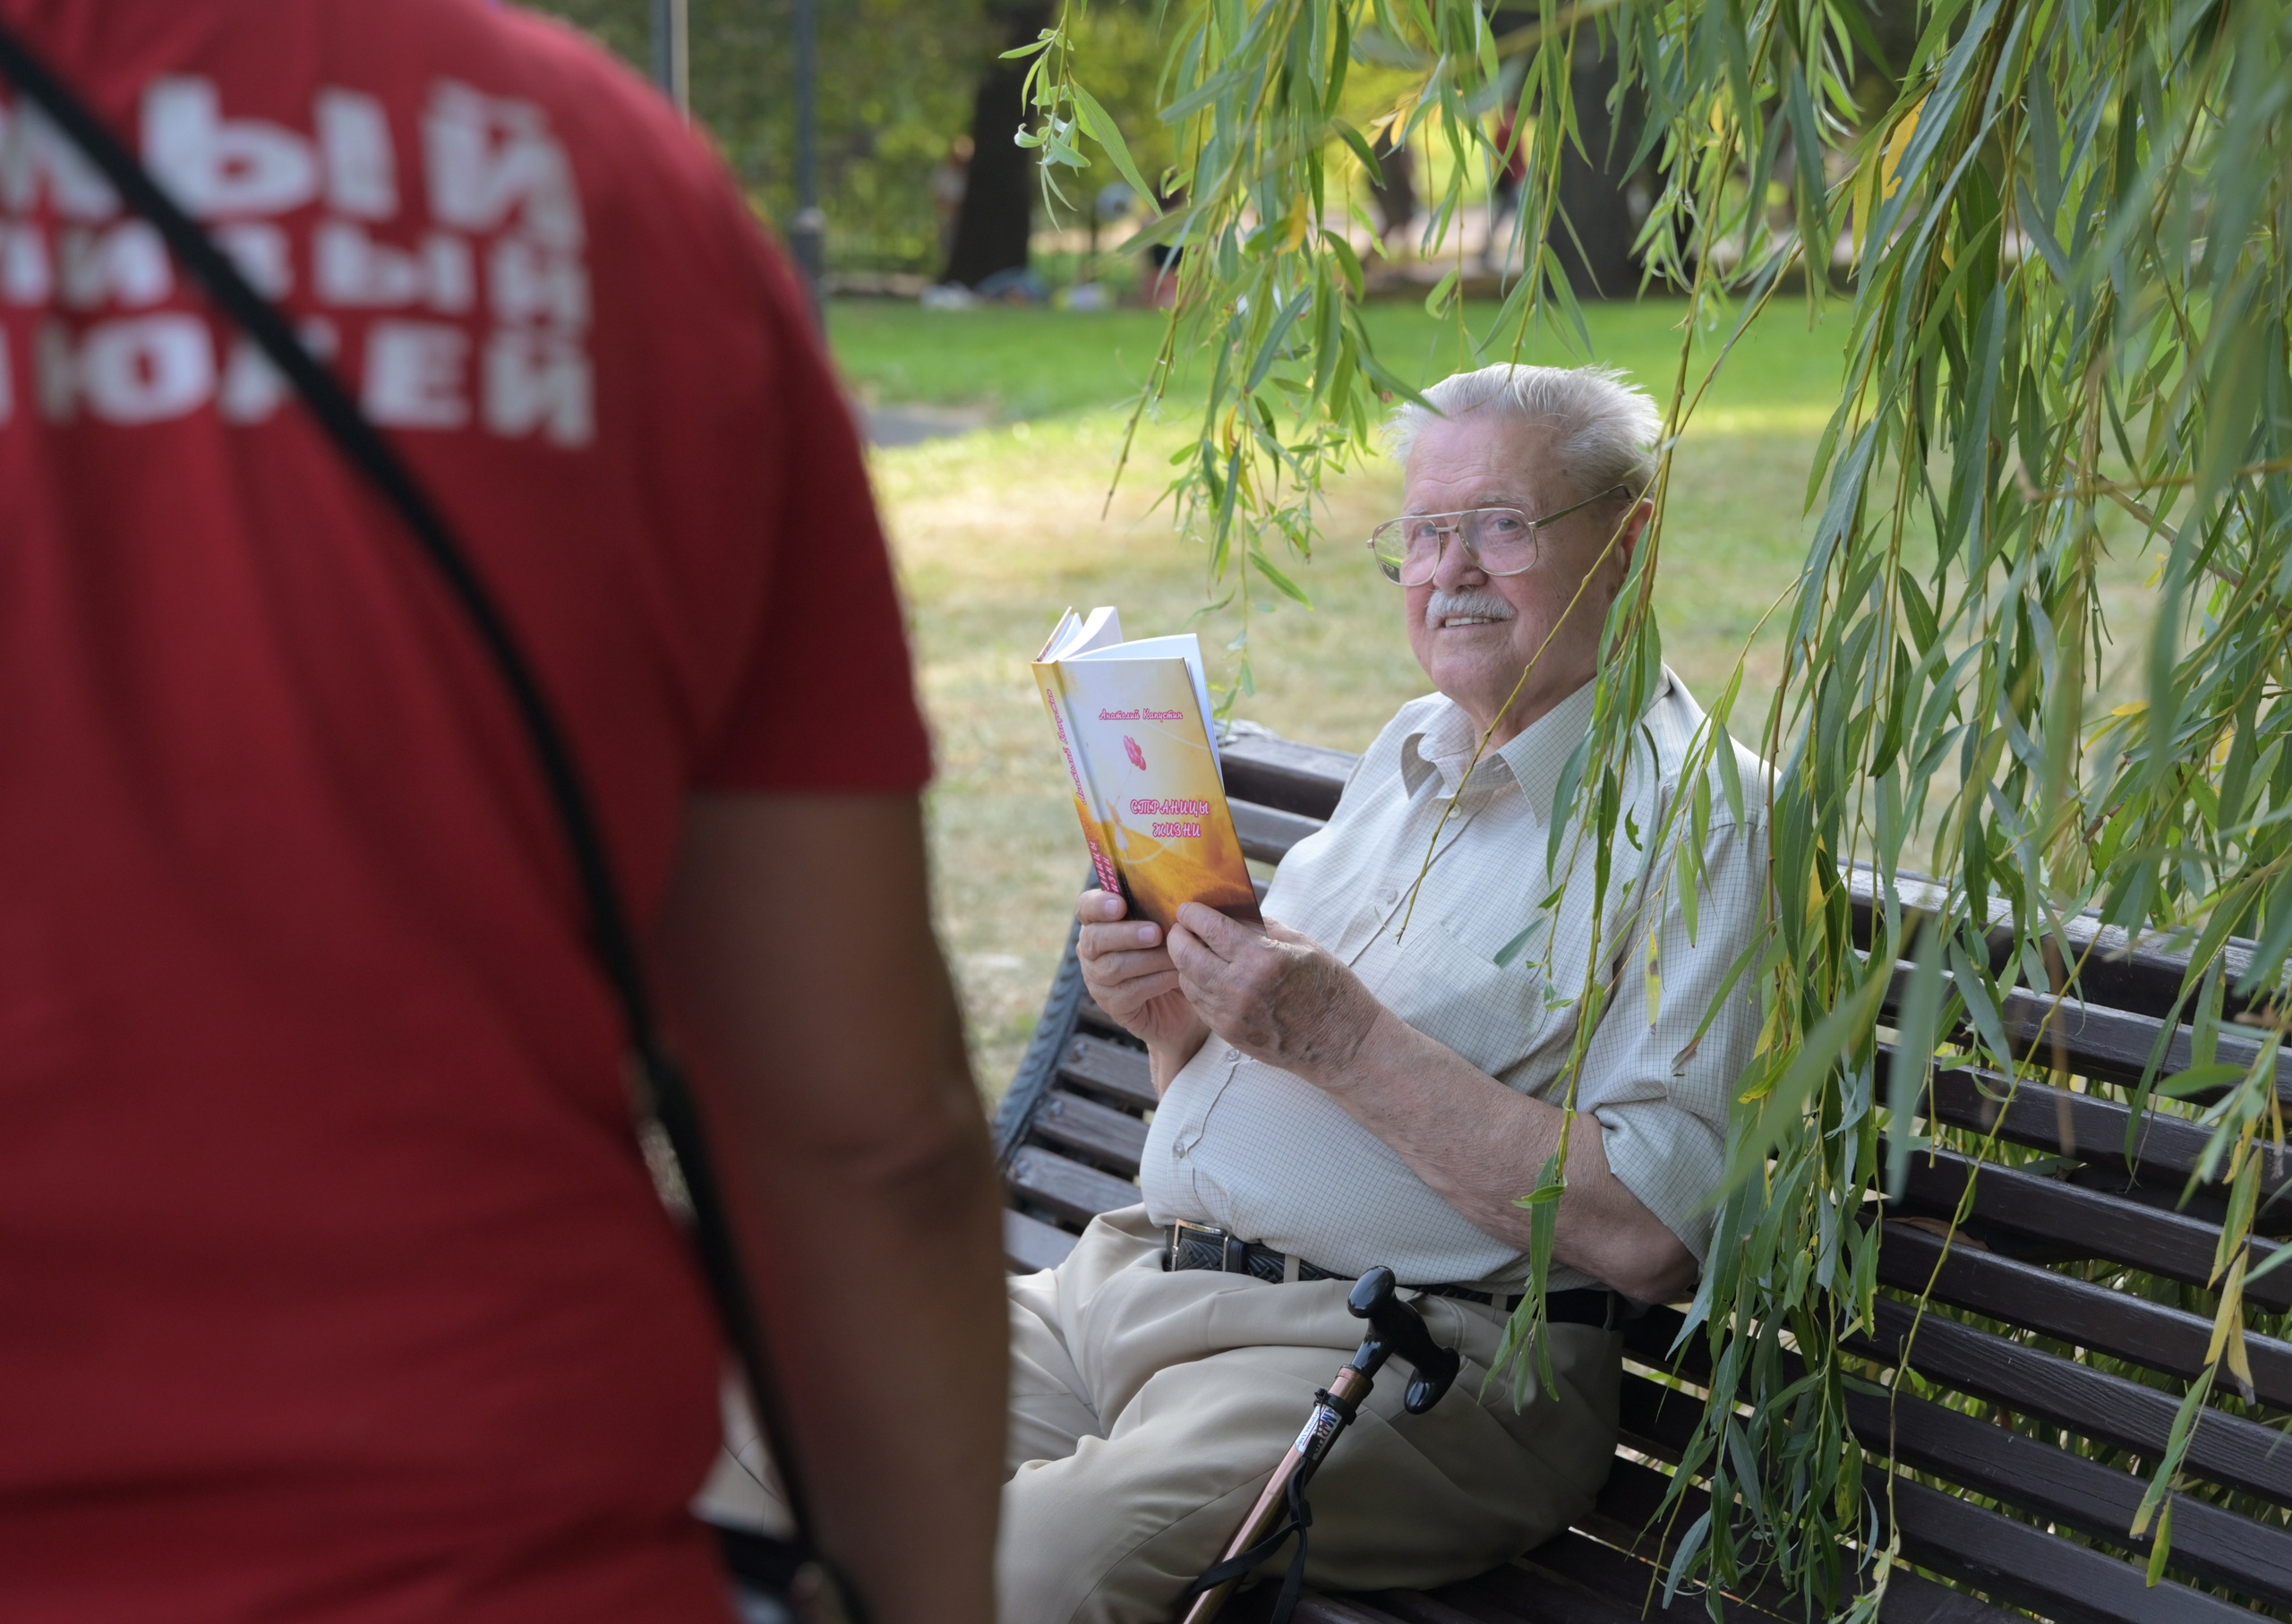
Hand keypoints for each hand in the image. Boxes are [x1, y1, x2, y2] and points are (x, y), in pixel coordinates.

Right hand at [1074, 890, 1209, 1059]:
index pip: (1086, 907)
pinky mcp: (1112, 1005)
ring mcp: (1098, 980)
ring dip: (1147, 959)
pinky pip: (1129, 992)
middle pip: (1095, 938)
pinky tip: (1176, 976)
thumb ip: (1161, 907)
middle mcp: (1091, 950)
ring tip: (1174, 955)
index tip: (1120, 904)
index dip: (1098, 905)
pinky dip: (1156, 981)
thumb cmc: (1172, 950)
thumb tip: (1178, 888)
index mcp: (1099, 922)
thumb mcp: (1167, 925)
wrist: (1184, 998)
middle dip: (1126, 934)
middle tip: (1155, 932)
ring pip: (1113, 967)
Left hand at [1167, 903, 1383, 1089]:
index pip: (1210, 929)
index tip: (1188, 908)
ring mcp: (1232, 1016)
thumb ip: (1262, 926)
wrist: (1342, 1044)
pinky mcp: (1229, 1034)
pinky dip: (1195, 985)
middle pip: (1186, 956)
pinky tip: (1204, 975)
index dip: (1193, 914)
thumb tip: (1232, 909)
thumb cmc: (1329, 989)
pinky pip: (1198, 1004)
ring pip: (1187, 981)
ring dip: (1183, 962)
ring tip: (1192, 949)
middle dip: (1179, 936)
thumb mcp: (1303, 945)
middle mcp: (1241, 989)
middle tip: (1182, 927)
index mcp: (1263, 960)